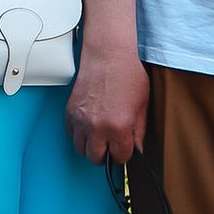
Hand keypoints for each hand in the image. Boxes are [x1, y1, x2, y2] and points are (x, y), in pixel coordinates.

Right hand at [67, 42, 149, 164]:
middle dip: (105, 154)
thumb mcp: (142, 104)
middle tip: (111, 144)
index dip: (124, 153)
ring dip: (91, 145)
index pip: (120, 158)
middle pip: (96, 159)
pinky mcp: (71, 112)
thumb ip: (139, 131)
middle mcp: (98, 127)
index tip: (124, 147)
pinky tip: (90, 122)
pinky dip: (79, 132)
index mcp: (119, 127)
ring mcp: (81, 120)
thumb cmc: (128, 74)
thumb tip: (136, 149)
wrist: (108, 54)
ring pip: (81, 149)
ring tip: (100, 133)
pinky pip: (72, 134)